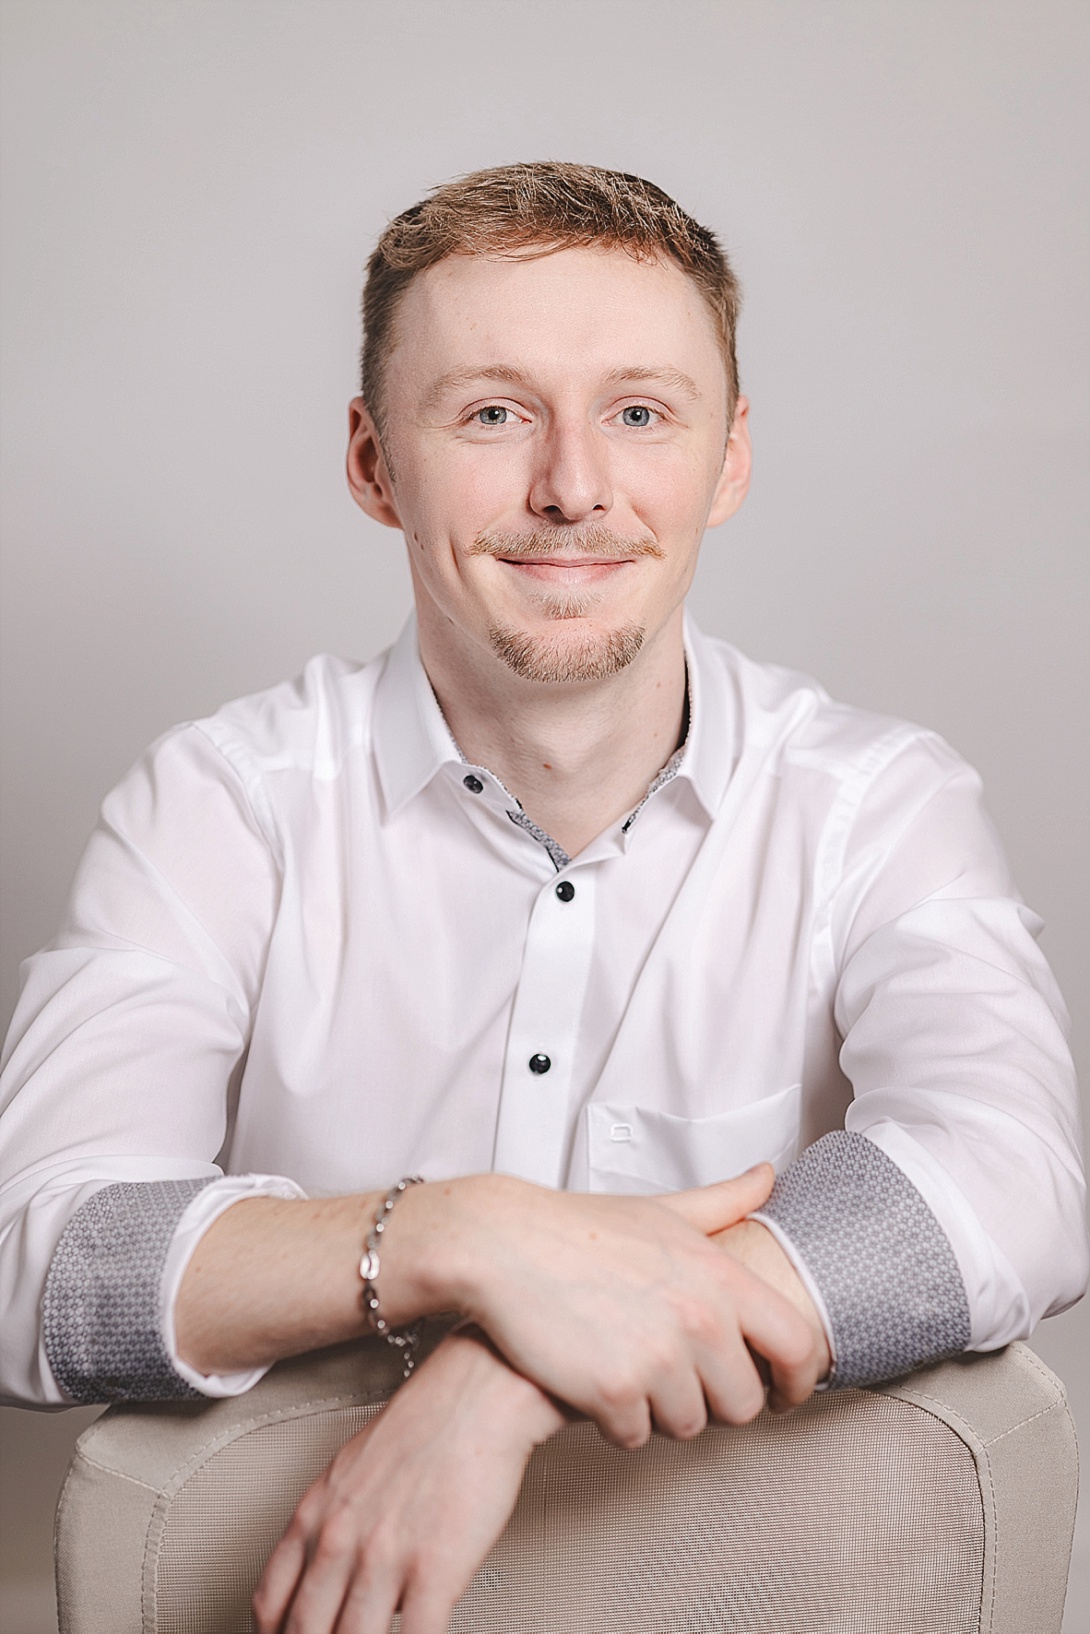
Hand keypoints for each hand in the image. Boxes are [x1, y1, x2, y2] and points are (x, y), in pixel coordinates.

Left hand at [252, 1328, 563, 1633]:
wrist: (478, 1392)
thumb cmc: (429, 1420)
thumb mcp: (356, 1465)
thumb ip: (338, 1520)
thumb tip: (338, 1570)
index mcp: (317, 1512)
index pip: (271, 1602)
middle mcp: (341, 1538)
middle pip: (305, 1632)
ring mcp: (385, 1558)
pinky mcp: (435, 1572)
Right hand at [392, 1164, 824, 1449]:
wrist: (502, 1243)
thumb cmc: (579, 1227)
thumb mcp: (661, 1209)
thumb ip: (723, 1201)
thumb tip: (767, 1177)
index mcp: (718, 1275)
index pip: (797, 1344)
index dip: (801, 1379)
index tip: (784, 1392)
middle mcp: (698, 1318)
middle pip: (743, 1403)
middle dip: (716, 1403)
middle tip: (681, 1383)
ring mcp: (656, 1357)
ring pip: (688, 1426)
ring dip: (662, 1413)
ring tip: (632, 1375)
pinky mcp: (611, 1390)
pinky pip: (633, 1437)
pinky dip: (616, 1422)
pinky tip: (596, 1386)